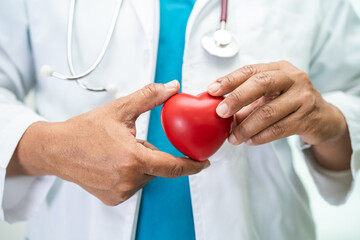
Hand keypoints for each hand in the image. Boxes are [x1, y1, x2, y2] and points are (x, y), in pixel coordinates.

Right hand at [10, 81, 209, 205]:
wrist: (57, 149)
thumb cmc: (84, 130)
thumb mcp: (120, 109)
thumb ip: (149, 97)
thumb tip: (172, 87)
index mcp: (133, 159)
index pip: (173, 167)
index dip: (192, 165)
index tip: (204, 163)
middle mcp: (127, 180)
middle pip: (157, 168)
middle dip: (150, 153)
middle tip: (131, 142)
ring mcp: (120, 192)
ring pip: (145, 176)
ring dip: (140, 164)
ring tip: (117, 152)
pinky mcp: (114, 199)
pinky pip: (133, 184)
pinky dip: (130, 173)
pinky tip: (113, 163)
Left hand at [207, 61, 347, 145]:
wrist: (323, 118)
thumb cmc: (288, 104)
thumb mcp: (268, 97)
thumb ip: (245, 102)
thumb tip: (218, 113)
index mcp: (279, 68)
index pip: (251, 70)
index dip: (229, 80)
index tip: (211, 90)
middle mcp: (293, 78)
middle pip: (261, 84)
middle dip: (237, 98)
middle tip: (220, 113)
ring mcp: (303, 97)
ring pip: (269, 111)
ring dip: (246, 127)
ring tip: (233, 138)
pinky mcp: (308, 117)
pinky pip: (279, 129)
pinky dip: (261, 136)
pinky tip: (249, 141)